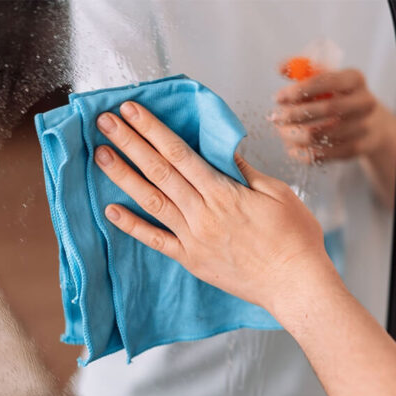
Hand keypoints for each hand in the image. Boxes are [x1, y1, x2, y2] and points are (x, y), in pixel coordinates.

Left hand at [93, 101, 340, 311]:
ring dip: (123, 176)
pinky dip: (132, 226)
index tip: (132, 110)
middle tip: (105, 122)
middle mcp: (202, 214)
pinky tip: (111, 210)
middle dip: (130, 143)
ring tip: (101, 155)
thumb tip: (224, 150)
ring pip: (151, 202)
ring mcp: (193, 239)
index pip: (179, 153)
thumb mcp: (278, 194)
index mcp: (223, 193)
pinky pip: (156, 241)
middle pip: (158, 172)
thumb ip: (246, 172)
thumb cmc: (294, 238)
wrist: (295, 284)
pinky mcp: (192, 260)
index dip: (152, 129)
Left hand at [271, 68, 393, 162]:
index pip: (327, 81)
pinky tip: (292, 146)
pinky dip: (303, 152)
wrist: (370, 124)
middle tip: (274, 117)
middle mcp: (365, 102)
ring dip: (294, 135)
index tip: (277, 98)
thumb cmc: (339, 96)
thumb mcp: (325, 78)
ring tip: (281, 131)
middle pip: (328, 109)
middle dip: (295, 114)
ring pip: (321, 136)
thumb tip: (280, 68)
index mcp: (355, 78)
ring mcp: (363, 127)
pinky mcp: (357, 149)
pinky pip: (324, 154)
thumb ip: (302, 69)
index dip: (299, 90)